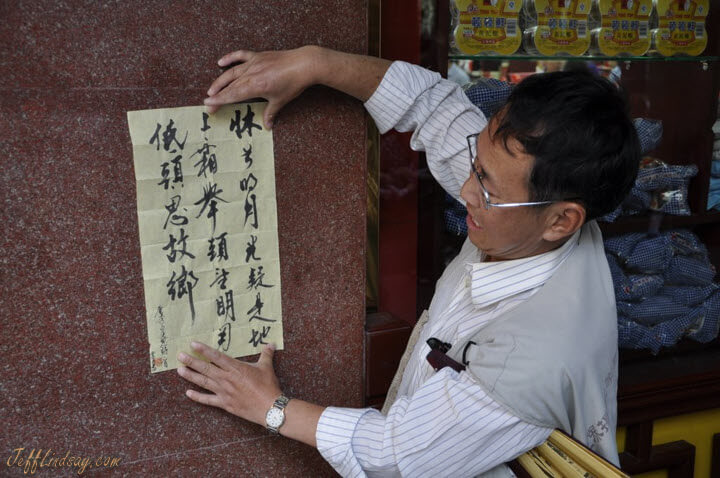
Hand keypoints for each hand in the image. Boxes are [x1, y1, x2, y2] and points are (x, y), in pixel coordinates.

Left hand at [177, 341, 281, 426]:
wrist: (268, 407)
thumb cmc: (268, 386)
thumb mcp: (267, 367)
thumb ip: (266, 354)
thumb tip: (270, 343)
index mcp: (235, 368)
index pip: (216, 356)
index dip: (204, 350)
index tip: (193, 344)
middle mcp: (226, 378)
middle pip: (205, 368)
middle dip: (192, 361)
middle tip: (180, 356)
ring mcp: (224, 391)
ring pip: (203, 382)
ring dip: (191, 376)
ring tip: (180, 370)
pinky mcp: (224, 403)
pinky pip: (207, 400)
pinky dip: (197, 397)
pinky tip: (188, 393)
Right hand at [204, 46, 319, 128]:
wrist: (303, 64)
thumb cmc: (293, 84)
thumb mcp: (280, 101)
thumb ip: (270, 113)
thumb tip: (267, 127)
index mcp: (255, 87)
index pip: (233, 95)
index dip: (219, 101)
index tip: (208, 105)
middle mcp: (251, 74)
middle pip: (230, 86)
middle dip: (217, 95)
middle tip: (208, 103)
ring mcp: (254, 64)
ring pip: (232, 72)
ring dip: (220, 81)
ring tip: (211, 90)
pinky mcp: (258, 56)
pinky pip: (241, 56)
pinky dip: (230, 58)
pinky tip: (220, 62)